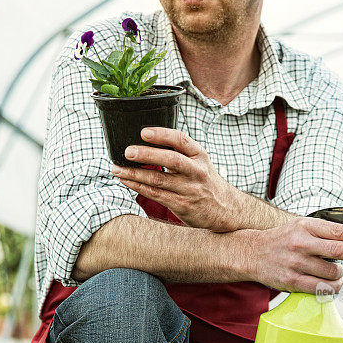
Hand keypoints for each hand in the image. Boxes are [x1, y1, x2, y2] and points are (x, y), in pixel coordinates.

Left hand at [111, 127, 234, 230]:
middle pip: (170, 160)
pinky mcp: (182, 205)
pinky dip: (139, 187)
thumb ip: (179, 152)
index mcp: (200, 156)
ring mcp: (190, 190)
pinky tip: (126, 182)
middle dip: (147, 155)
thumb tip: (147, 140)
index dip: (162, 135)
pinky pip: (157, 195)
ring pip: (159, 180)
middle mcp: (196, 172)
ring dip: (135, 174)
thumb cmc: (206, 182)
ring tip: (116, 168)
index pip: (181, 140)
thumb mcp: (200, 162)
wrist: (226, 209)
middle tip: (127, 152)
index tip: (143, 132)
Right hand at [249, 216, 342, 293]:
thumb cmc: (282, 240)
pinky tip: (333, 286)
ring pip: (333, 273)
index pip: (339, 232)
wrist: (251, 253)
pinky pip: (321, 288)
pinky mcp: (291, 281)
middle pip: (340, 251)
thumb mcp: (301, 226)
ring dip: (342, 276)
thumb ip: (324, 232)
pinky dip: (332, 288)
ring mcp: (295, 263)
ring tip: (338, 274)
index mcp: (305, 226)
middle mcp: (300, 243)